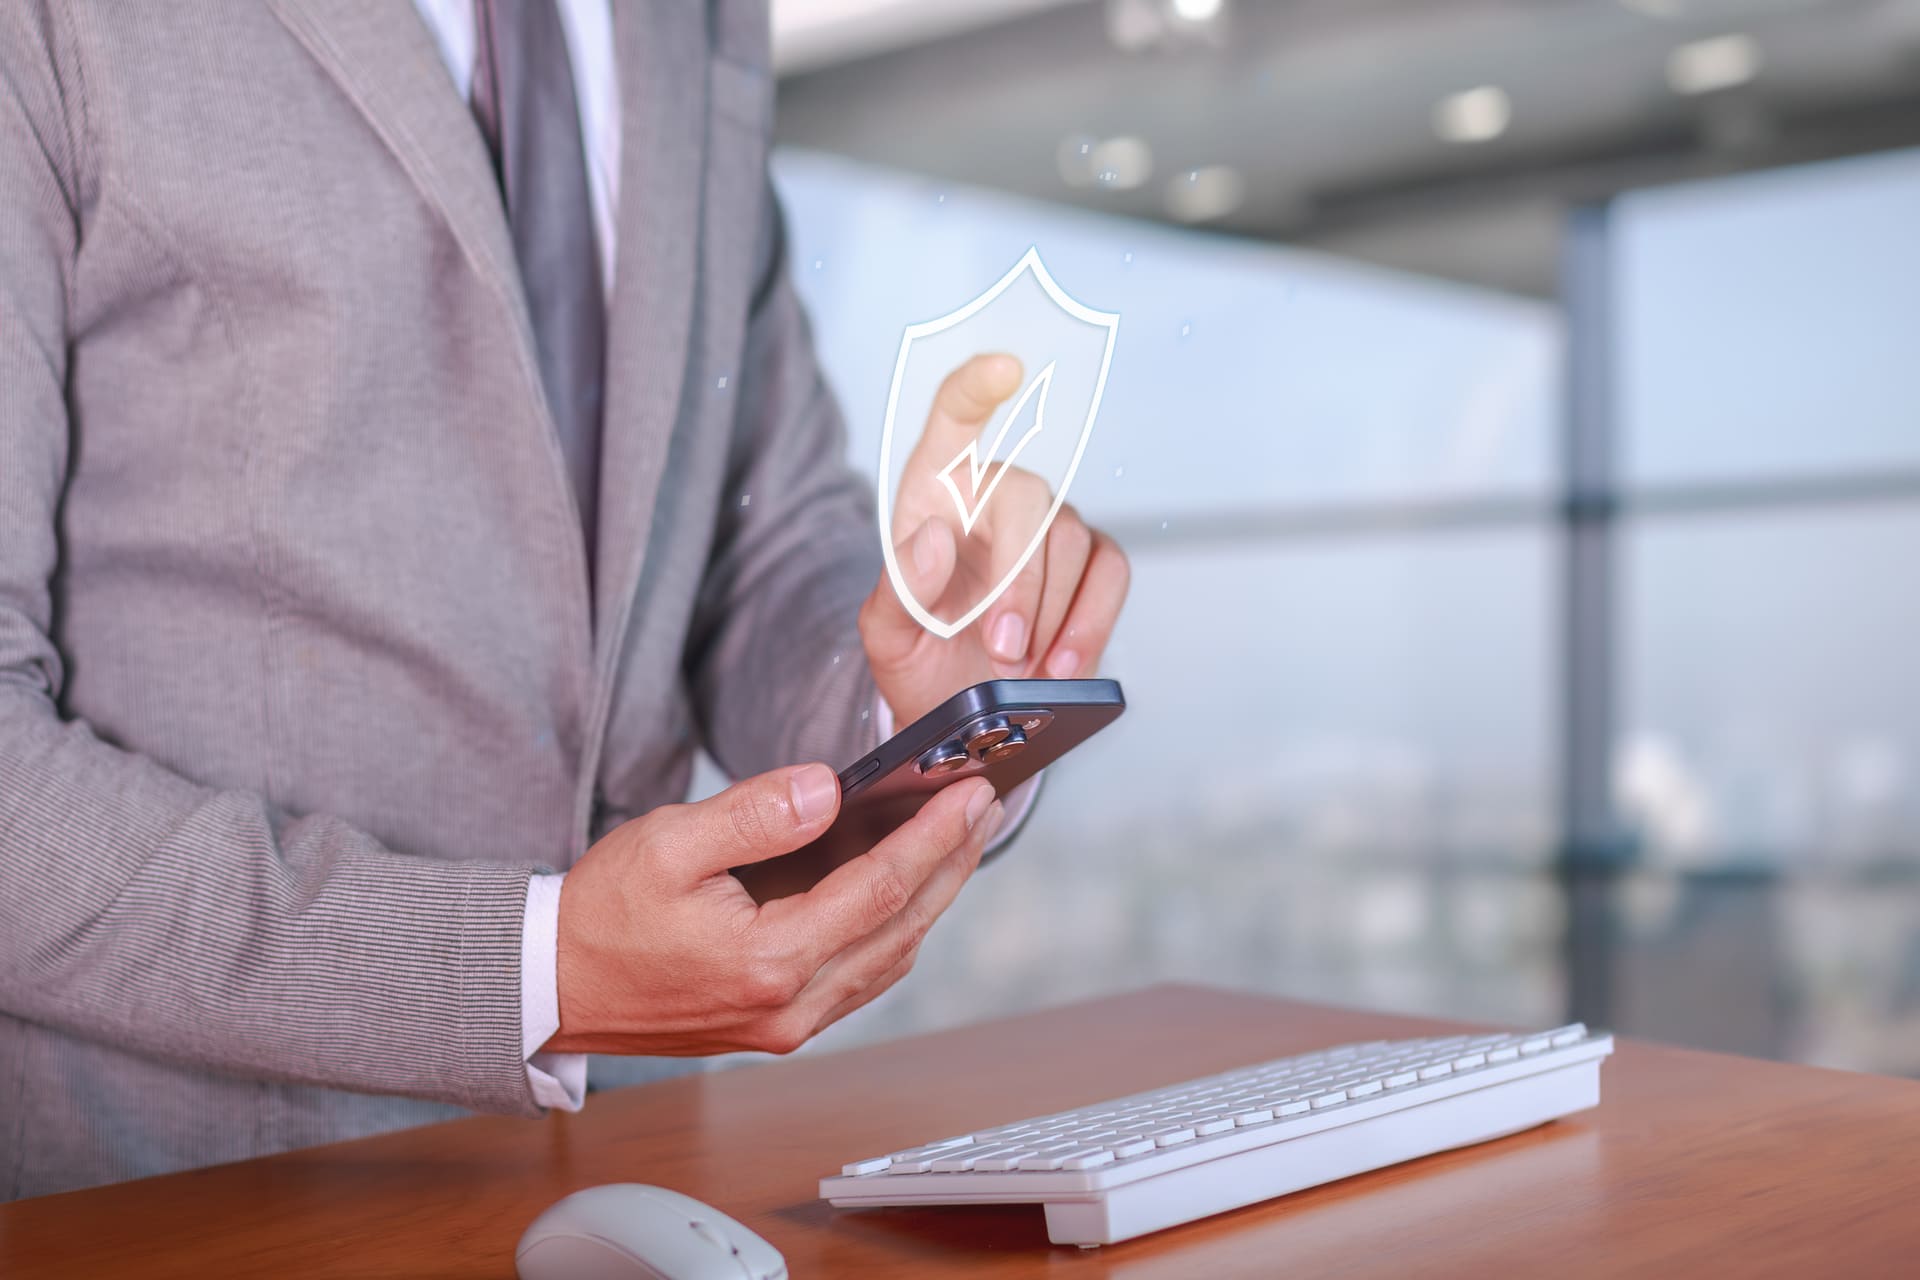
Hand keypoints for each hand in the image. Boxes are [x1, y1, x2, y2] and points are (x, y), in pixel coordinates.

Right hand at [545, 762, 1002, 1055]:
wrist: (554, 988)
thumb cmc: (603, 913)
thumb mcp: (669, 842)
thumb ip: (754, 813)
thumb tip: (828, 788)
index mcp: (768, 960)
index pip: (880, 889)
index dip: (934, 837)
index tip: (972, 793)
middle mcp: (790, 1006)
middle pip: (902, 928)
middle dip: (950, 862)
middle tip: (984, 807)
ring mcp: (788, 1025)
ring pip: (889, 958)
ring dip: (929, 898)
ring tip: (956, 839)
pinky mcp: (779, 1026)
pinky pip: (861, 976)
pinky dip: (893, 929)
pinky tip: (904, 890)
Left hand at [859, 354, 1130, 725]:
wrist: (964, 710)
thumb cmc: (921, 658)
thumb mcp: (887, 637)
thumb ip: (899, 591)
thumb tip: (933, 540)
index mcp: (937, 493)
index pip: (955, 417)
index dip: (977, 386)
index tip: (1003, 369)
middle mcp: (997, 496)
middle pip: (1026, 497)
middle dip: (1019, 580)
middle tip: (1002, 645)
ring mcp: (1050, 528)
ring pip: (1070, 539)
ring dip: (1047, 612)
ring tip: (1019, 664)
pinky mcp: (1093, 565)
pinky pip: (1110, 572)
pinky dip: (1090, 622)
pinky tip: (1061, 663)